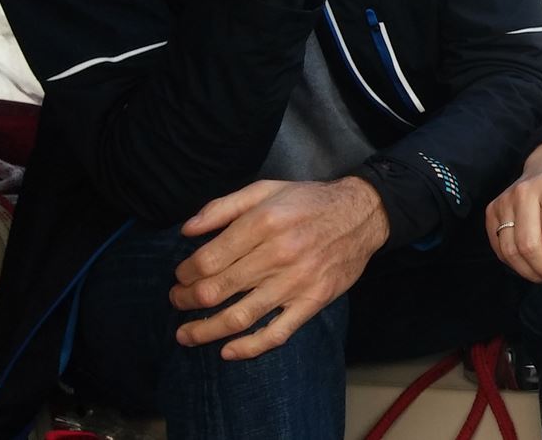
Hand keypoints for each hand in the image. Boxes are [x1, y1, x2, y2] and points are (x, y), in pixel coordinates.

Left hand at [170, 177, 389, 359]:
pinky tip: (228, 351)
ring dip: (205, 331)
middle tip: (178, 301)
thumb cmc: (309, 201)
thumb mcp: (265, 189)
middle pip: (216, 291)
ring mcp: (297, 281)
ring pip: (239, 317)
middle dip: (186, 301)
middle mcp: (278, 253)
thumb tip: (186, 231)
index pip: (207, 260)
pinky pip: (277, 333)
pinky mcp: (314, 300)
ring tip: (186, 334)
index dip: (185, 274)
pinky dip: (249, 348)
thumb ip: (223, 207)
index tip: (181, 276)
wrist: (363, 214)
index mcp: (263, 222)